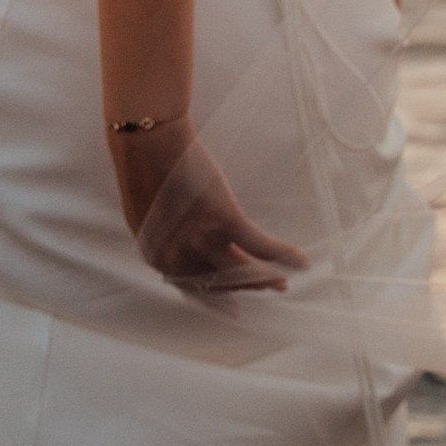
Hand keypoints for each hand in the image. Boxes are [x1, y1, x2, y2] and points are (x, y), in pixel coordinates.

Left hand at [112, 123, 310, 292]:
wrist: (147, 140)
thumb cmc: (144, 166)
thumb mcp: (147, 211)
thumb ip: (164, 234)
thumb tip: (182, 243)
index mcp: (157, 257)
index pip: (194, 286)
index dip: (217, 295)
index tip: (233, 305)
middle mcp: (178, 256)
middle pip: (219, 282)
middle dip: (245, 287)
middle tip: (268, 288)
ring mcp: (202, 238)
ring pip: (241, 268)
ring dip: (265, 278)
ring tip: (282, 283)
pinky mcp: (224, 218)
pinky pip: (260, 244)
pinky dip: (283, 254)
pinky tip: (301, 261)